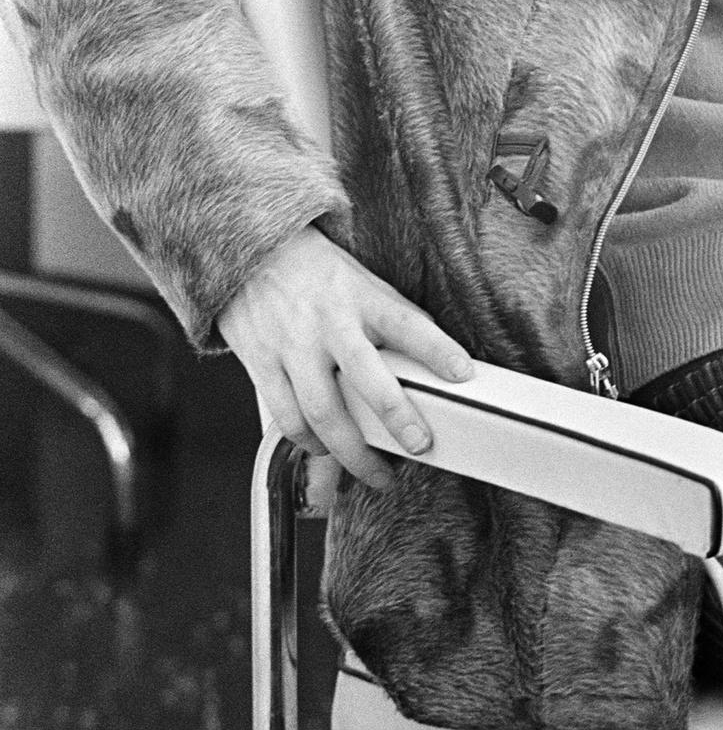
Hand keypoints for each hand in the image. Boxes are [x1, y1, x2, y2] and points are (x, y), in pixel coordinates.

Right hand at [218, 223, 473, 487]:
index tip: (464, 373)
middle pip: (365, 376)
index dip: (437, 349)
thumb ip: (395, 319)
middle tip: (420, 445)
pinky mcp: (261, 365)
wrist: (251, 256)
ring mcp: (292, 347)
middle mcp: (328, 324)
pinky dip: (310, 443)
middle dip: (396, 416)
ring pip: (322, 412)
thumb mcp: (365, 283)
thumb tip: (440, 356)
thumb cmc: (319, 275)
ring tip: (376, 473)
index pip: (407, 323)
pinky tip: (326, 450)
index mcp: (361, 298)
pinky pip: (287, 418)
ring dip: (351, 452)